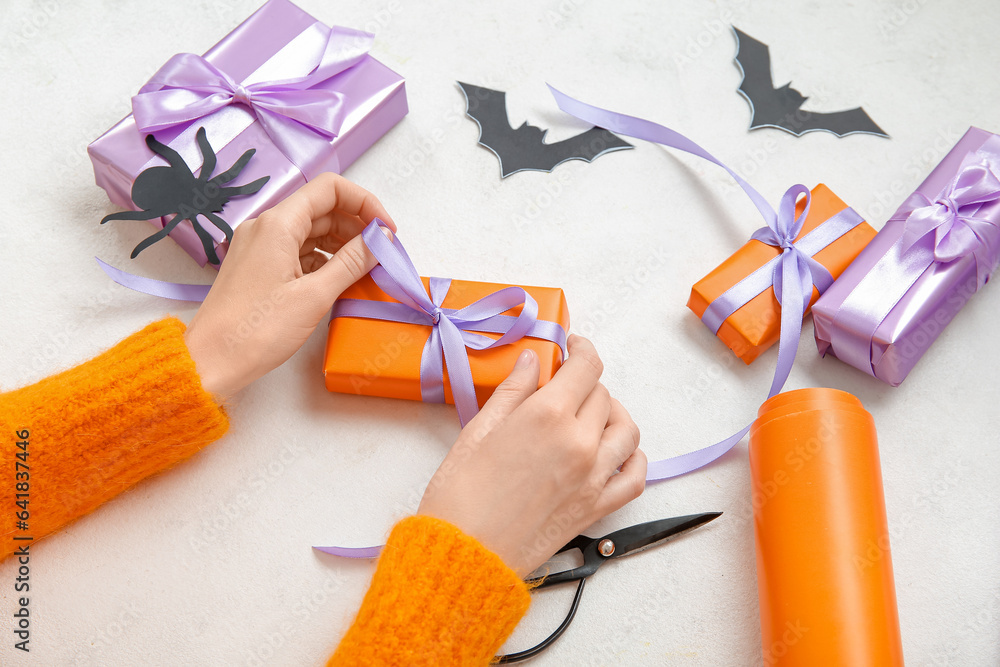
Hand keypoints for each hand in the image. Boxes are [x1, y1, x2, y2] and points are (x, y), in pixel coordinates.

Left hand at [184, 173, 394, 397]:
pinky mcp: (260, 267)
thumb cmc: (257, 331)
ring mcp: (261, 247)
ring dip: (343, 244)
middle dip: (357, 226)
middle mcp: (266, 227)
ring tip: (367, 269)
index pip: (330, 189)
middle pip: (322, 209)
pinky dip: (324, 260)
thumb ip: (352, 262)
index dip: (364, 203)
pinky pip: (299, 251)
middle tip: (383, 254)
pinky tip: (341, 280)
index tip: (386, 230)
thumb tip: (381, 239)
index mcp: (277, 224)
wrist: (211, 361)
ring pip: (312, 231)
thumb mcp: (314, 296)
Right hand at [417, 335, 645, 575]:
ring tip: (591, 416)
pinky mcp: (597, 508)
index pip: (586, 366)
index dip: (581, 349)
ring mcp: (594, 477)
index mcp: (548, 415)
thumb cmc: (460, 494)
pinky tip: (617, 452)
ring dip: (613, 415)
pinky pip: (635, 477)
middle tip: (563, 387)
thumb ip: (513, 390)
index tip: (571, 347)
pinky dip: (634, 459)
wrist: (463, 554)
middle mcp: (580, 442)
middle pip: (602, 395)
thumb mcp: (479, 429)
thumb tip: (532, 360)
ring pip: (627, 430)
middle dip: (584, 384)